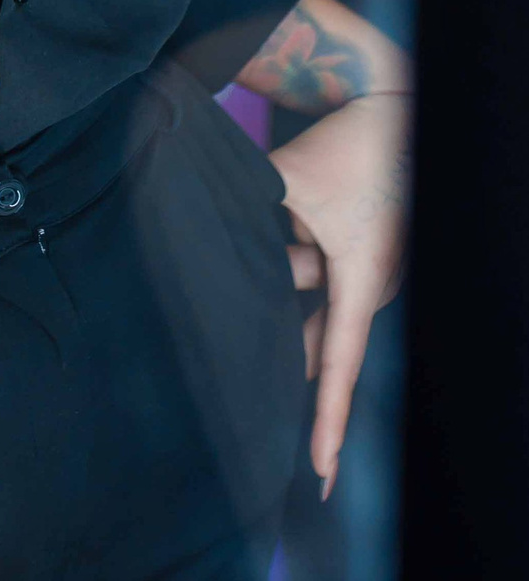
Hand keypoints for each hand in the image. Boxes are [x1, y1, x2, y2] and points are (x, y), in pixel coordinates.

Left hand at [270, 91, 408, 493]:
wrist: (390, 106)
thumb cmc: (346, 148)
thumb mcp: (289, 180)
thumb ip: (244, 210)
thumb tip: (190, 224)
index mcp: (359, 279)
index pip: (340, 367)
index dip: (328, 425)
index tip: (322, 474)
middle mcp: (365, 287)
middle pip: (315, 344)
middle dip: (286, 373)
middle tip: (256, 432)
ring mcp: (361, 275)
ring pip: (306, 301)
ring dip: (278, 283)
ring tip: (266, 263)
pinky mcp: (352, 258)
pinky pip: (314, 281)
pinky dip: (288, 270)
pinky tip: (280, 245)